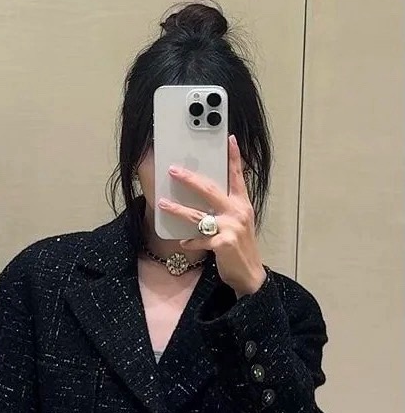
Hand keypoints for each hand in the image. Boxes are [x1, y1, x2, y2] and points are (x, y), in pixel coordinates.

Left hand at [156, 134, 266, 297]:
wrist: (250, 274)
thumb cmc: (240, 248)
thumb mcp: (239, 223)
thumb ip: (227, 208)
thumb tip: (206, 196)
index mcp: (242, 204)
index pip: (238, 176)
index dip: (234, 157)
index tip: (229, 139)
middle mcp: (238, 212)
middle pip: (210, 190)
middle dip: (190, 179)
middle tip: (174, 170)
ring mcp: (231, 227)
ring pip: (198, 215)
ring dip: (177, 209)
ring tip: (163, 203)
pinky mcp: (223, 243)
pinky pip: (199, 239)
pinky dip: (189, 241)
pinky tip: (183, 242)